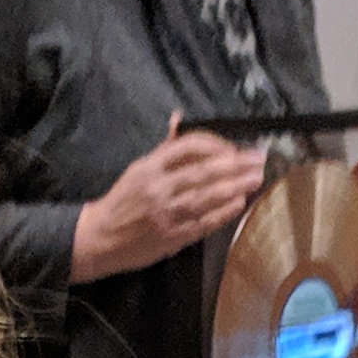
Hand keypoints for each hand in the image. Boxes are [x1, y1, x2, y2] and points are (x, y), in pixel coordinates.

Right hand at [70, 111, 273, 286]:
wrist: (98, 239)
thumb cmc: (122, 202)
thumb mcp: (138, 169)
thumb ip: (164, 149)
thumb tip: (179, 118)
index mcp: (149, 167)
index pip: (187, 147)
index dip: (214, 145)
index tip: (231, 147)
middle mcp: (158, 189)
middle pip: (203, 172)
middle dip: (234, 165)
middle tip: (258, 159)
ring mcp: (165, 214)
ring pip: (206, 197)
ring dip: (234, 187)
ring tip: (255, 179)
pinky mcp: (171, 237)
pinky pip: (202, 223)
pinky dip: (222, 213)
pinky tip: (238, 204)